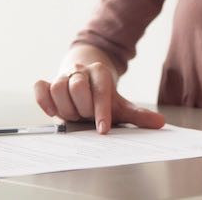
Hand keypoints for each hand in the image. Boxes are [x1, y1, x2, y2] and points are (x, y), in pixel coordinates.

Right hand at [34, 62, 164, 133]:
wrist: (85, 79)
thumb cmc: (103, 97)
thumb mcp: (120, 105)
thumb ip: (138, 115)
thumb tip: (160, 123)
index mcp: (102, 72)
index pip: (102, 91)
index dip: (102, 111)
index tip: (103, 130)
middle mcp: (81, 70)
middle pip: (77, 86)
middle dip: (82, 107)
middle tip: (86, 116)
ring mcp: (63, 75)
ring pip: (58, 87)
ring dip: (65, 107)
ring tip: (73, 115)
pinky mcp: (48, 82)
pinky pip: (40, 87)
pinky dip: (44, 100)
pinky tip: (52, 112)